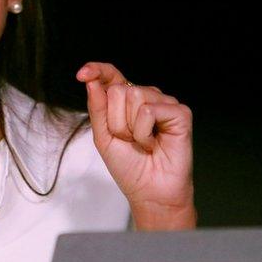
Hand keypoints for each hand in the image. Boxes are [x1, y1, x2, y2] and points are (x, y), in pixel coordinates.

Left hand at [76, 62, 194, 225]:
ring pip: (134, 95)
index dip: (98, 70)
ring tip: (142, 142)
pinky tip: (154, 143)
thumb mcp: (103, 136)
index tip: (82, 74)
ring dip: (130, 127)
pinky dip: (145, 132)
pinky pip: (149, 110)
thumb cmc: (129, 167)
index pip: (112, 75)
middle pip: (117, 89)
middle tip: (128, 140)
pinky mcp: (179, 113)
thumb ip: (97, 108)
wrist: (149, 192)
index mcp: (126, 102)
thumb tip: (90, 81)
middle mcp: (146, 97)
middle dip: (115, 120)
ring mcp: (164, 103)